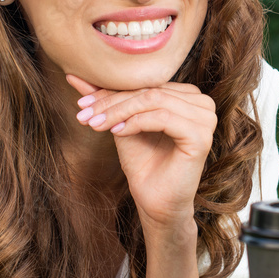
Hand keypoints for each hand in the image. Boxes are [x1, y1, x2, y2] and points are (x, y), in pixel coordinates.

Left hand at [66, 74, 216, 231]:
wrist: (155, 202)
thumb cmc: (143, 163)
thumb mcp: (121, 123)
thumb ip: (105, 99)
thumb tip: (72, 75)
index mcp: (189, 96)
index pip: (147, 84)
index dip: (112, 91)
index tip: (81, 102)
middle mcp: (202, 103)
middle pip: (150, 90)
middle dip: (111, 102)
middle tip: (84, 114)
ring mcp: (205, 119)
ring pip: (154, 100)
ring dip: (119, 111)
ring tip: (96, 124)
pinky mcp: (201, 136)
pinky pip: (163, 117)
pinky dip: (136, 122)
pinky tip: (117, 132)